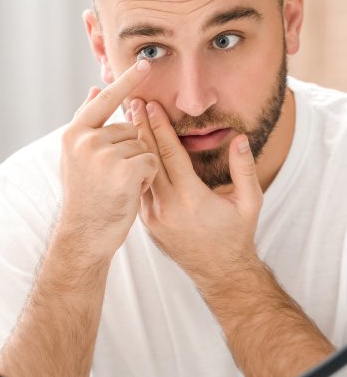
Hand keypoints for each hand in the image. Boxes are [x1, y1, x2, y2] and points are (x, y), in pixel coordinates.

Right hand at [59, 61, 158, 260]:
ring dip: (139, 165)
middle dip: (129, 150)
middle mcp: (86, 139)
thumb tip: (93, 89)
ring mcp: (104, 154)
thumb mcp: (76, 156)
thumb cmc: (84, 195)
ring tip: (119, 186)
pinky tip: (130, 192)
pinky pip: (151, 161)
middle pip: (129, 129)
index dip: (126, 82)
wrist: (84, 234)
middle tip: (112, 177)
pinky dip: (147, 177)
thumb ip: (86, 123)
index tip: (145, 63)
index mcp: (74, 133)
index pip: (104, 100)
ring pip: (142, 146)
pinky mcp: (125, 169)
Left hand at [131, 99, 263, 284]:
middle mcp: (167, 207)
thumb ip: (244, 169)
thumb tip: (240, 137)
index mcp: (191, 199)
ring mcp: (152, 216)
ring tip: (127, 120)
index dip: (159, 127)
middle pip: (148, 158)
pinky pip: (137, 187)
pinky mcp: (145, 221)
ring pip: (138, 172)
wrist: (219, 272)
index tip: (152, 105)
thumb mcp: (249, 202)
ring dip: (133, 145)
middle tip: (132, 103)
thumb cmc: (236, 234)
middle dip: (140, 127)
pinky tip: (130, 149)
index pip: (169, 154)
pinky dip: (133, 166)